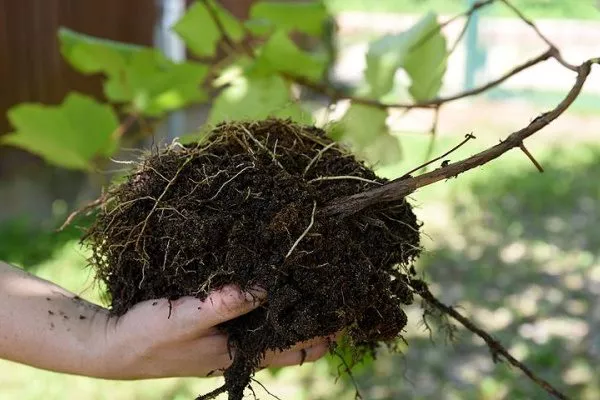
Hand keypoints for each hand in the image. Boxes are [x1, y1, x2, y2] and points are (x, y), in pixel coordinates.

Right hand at [98, 285, 330, 378]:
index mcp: (238, 353)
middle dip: (317, 318)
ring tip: (316, 280)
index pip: (296, 348)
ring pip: (274, 322)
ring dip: (295, 306)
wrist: (112, 345)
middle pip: (291, 336)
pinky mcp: (214, 322)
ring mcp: (228, 335)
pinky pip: (252, 311)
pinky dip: (269, 298)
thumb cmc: (146, 338)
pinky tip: (274, 278)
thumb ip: (225, 305)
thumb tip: (268, 288)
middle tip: (342, 289)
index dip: (324, 333)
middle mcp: (239, 346)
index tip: (348, 311)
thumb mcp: (186, 320)